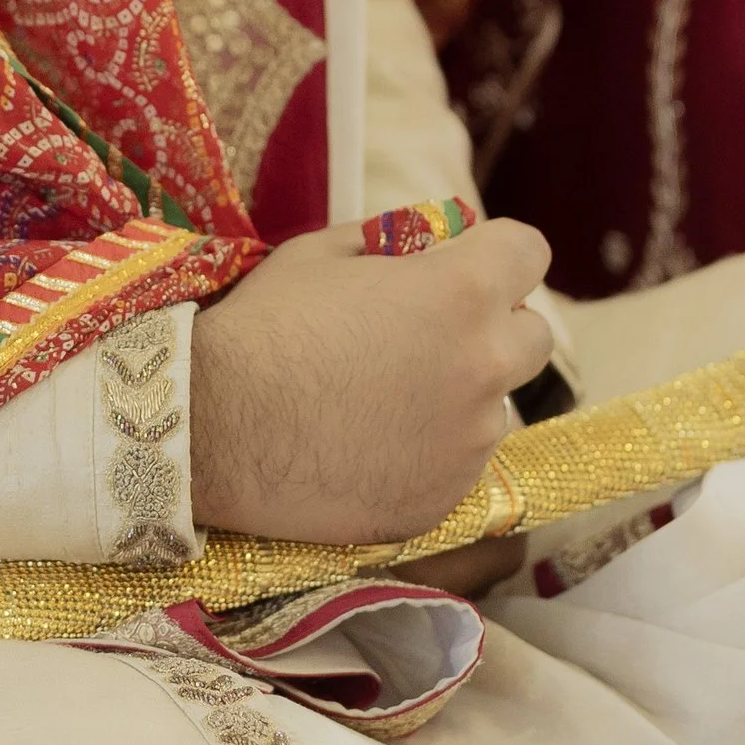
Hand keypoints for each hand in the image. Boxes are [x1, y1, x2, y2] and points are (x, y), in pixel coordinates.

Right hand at [190, 217, 553, 548]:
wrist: (211, 430)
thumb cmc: (261, 326)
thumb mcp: (320, 253)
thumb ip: (388, 245)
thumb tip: (421, 246)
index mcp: (461, 292)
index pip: (528, 252)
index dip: (496, 252)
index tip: (467, 263)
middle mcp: (484, 366)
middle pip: (532, 337)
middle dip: (493, 328)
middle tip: (430, 336)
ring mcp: (470, 441)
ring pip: (493, 408)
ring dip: (459, 397)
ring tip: (384, 403)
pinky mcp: (445, 499)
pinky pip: (458, 466)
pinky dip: (428, 454)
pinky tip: (368, 448)